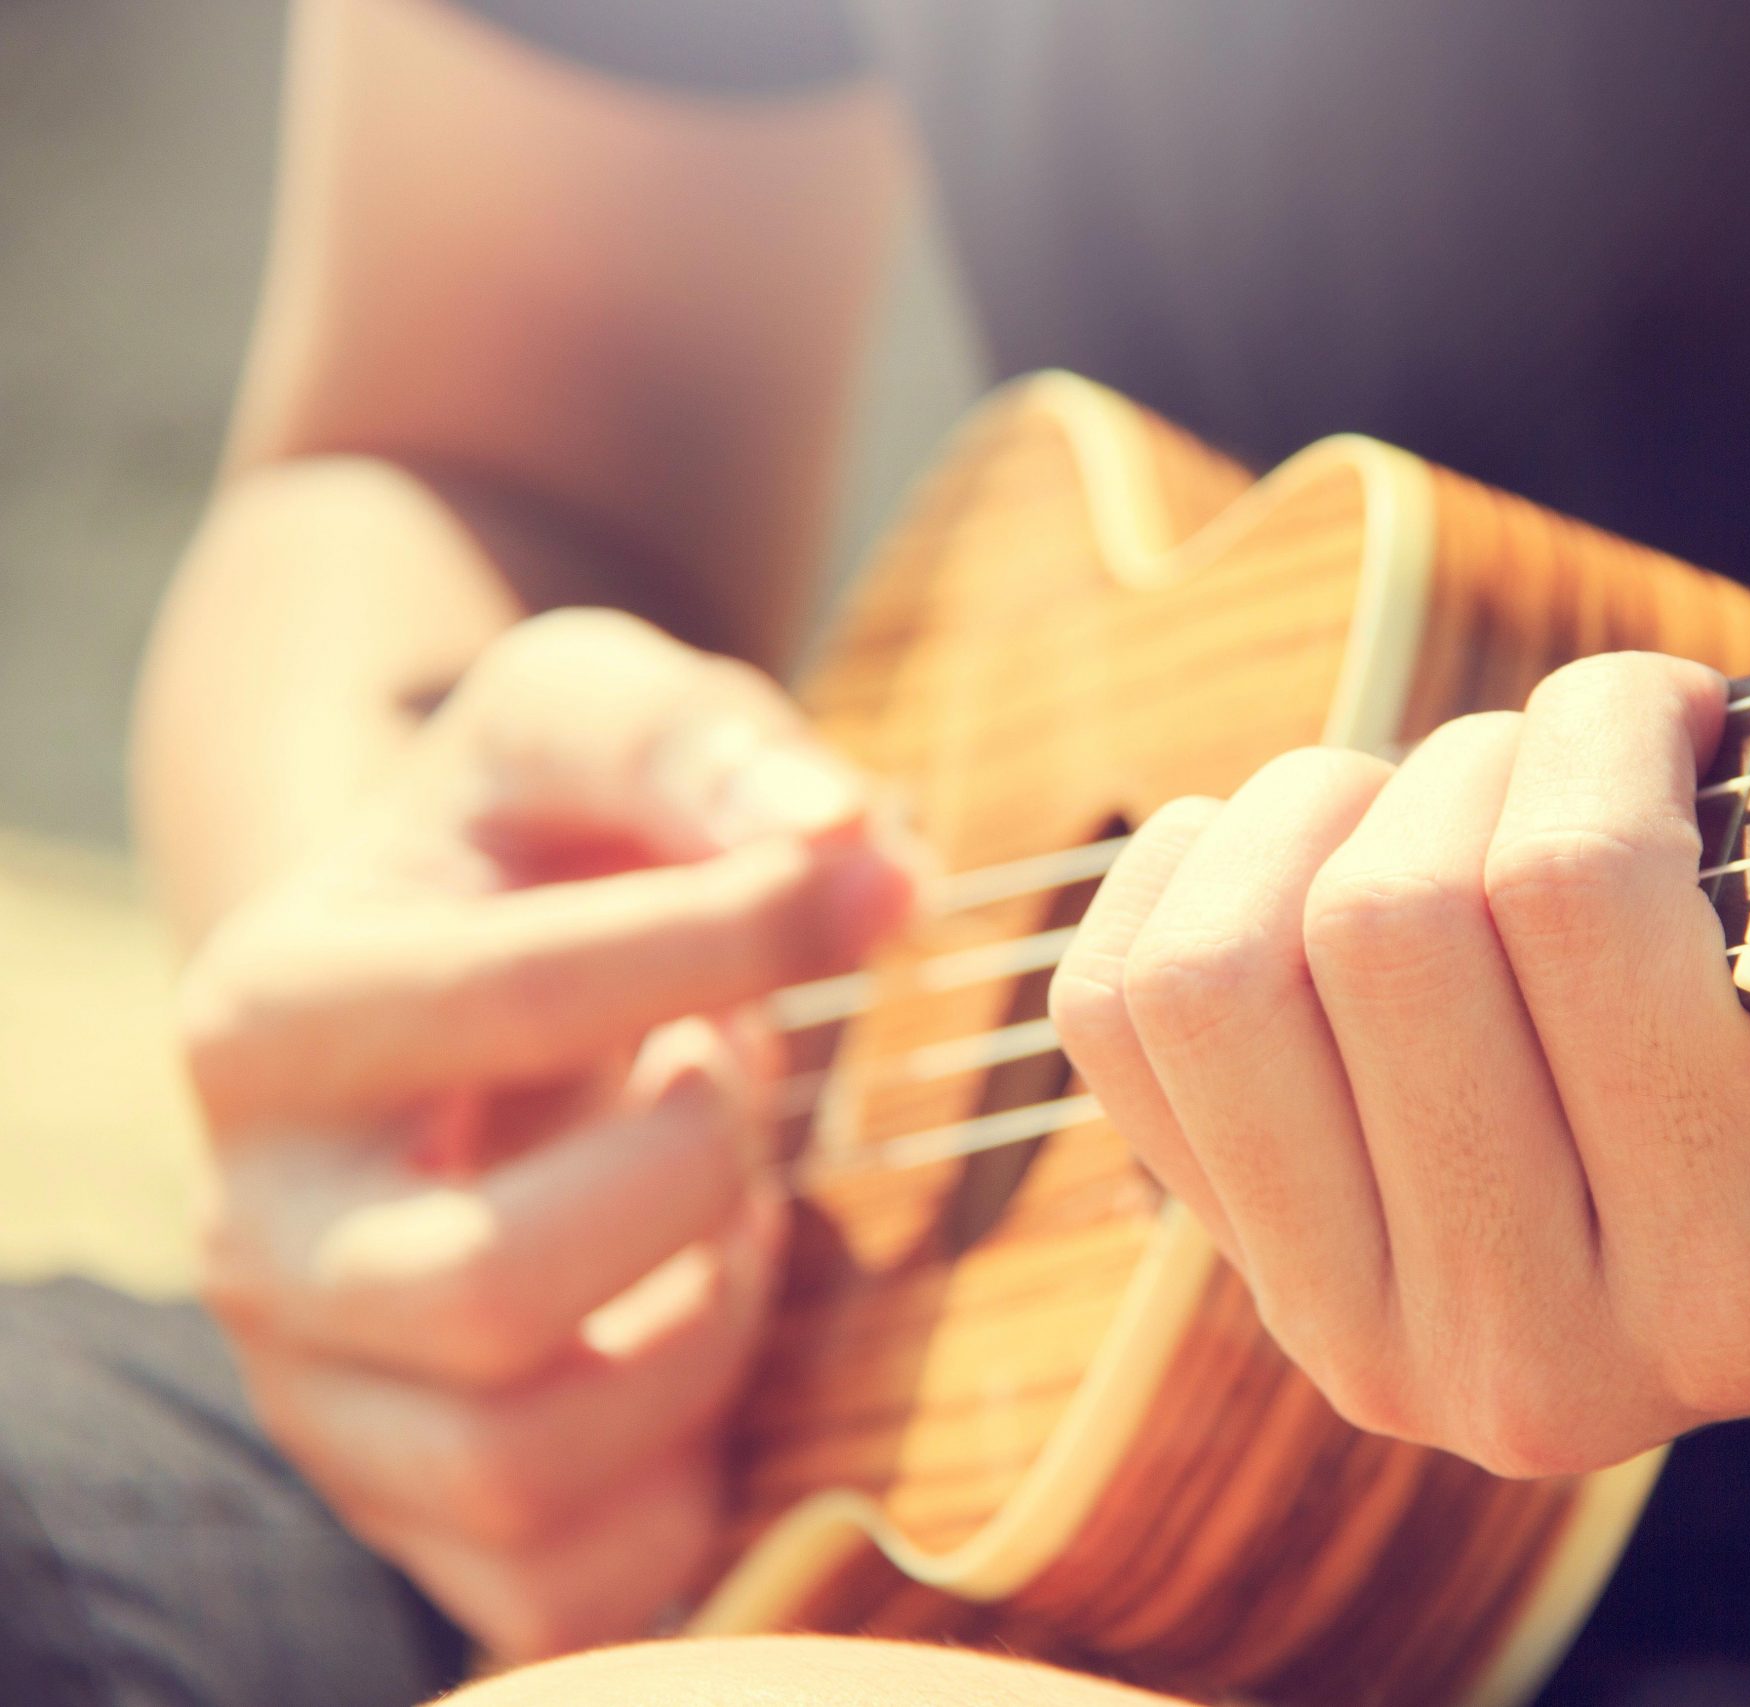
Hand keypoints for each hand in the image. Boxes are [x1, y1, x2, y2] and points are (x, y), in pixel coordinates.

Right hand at [180, 609, 917, 1657]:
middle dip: (689, 1179)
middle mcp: (254, 1232)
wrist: (466, 981)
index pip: (508, 999)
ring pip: (527, 1458)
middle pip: (482, 1288)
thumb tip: (857, 846)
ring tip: (724, 1203)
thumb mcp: (592, 723)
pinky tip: (696, 1322)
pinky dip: (687, 1473)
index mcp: (269, 1017)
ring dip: (700, 1327)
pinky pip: (576, 1582)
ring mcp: (325, 1399)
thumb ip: (702, 746)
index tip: (861, 884)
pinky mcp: (417, 1517)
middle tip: (735, 1084)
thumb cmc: (544, 846)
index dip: (732, 937)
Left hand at [1052, 652, 1749, 1476]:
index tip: (1667, 703)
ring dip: (1315, 814)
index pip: (1574, 894)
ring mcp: (1370, 1338)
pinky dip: (1186, 871)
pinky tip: (1300, 848)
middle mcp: (1544, 1361)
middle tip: (1560, 757)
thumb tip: (1640, 707)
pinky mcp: (1255, 1278)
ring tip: (1426, 802)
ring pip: (1216, 977)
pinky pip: (1116, 1015)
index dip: (1605, 723)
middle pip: (1384, 927)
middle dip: (1473, 761)